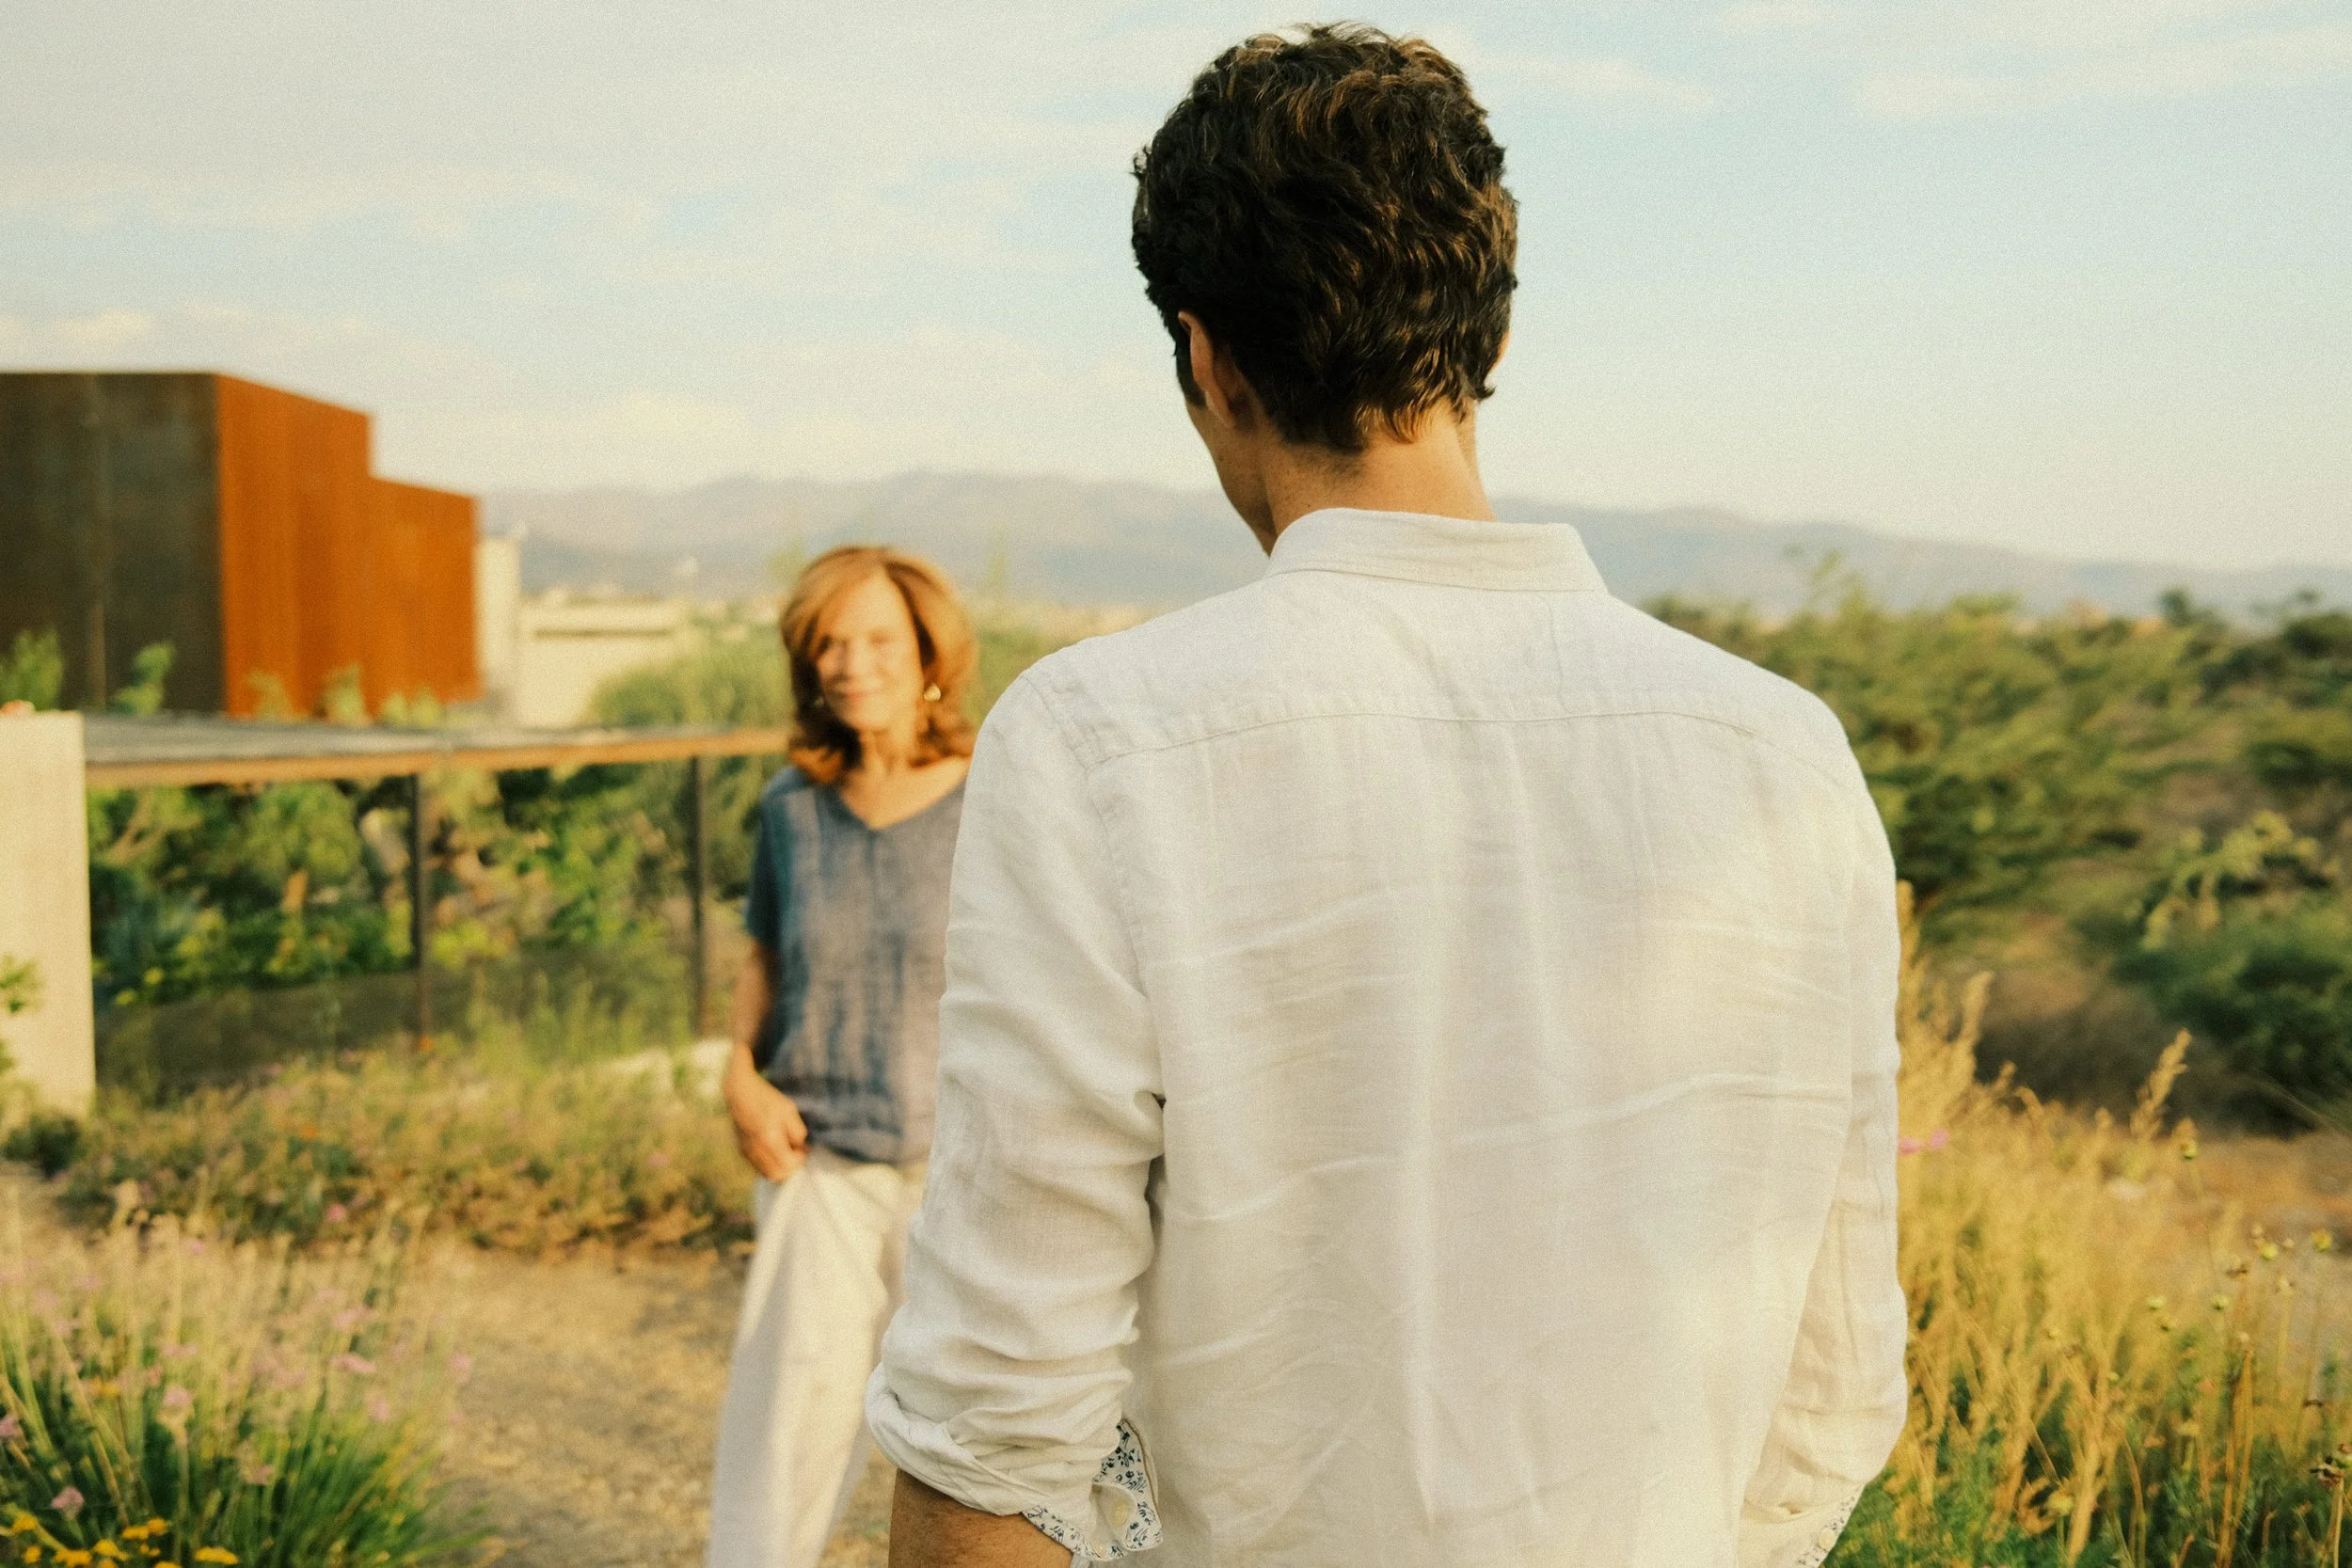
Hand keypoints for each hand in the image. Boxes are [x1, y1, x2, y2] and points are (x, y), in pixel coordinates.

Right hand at [724, 1055, 808, 1180]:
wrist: (739, 1093)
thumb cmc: (767, 1099)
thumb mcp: (789, 1110)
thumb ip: (797, 1132)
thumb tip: (801, 1148)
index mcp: (769, 1138)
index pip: (788, 1165)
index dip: (800, 1159)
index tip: (803, 1147)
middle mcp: (756, 1149)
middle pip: (777, 1175)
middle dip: (790, 1167)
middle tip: (795, 1152)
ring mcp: (747, 1152)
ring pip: (767, 1174)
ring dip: (780, 1168)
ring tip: (785, 1151)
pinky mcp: (742, 1151)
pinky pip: (759, 1167)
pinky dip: (769, 1164)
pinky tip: (774, 1150)